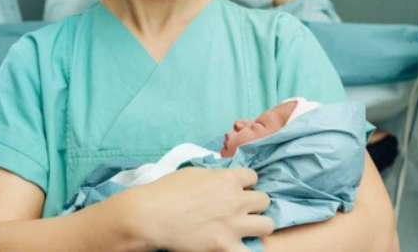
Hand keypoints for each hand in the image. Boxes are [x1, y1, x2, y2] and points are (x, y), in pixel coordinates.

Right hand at [126, 167, 273, 251]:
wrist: (150, 216)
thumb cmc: (166, 191)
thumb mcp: (194, 173)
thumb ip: (215, 176)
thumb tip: (224, 178)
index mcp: (227, 179)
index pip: (253, 176)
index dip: (245, 183)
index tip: (238, 189)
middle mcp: (235, 200)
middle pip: (264, 200)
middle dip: (254, 204)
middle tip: (241, 209)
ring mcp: (233, 225)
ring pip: (267, 225)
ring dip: (257, 225)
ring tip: (245, 228)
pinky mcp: (225, 247)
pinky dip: (244, 248)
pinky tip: (236, 246)